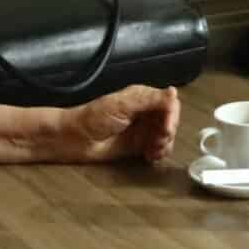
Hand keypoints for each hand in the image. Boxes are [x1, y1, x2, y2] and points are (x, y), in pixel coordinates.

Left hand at [67, 84, 182, 163]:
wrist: (75, 140)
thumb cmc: (93, 118)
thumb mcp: (122, 105)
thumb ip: (149, 99)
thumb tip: (173, 92)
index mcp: (142, 97)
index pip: (169, 104)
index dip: (172, 116)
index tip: (166, 128)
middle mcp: (145, 112)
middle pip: (171, 121)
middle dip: (168, 133)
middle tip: (158, 141)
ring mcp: (143, 129)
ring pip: (167, 136)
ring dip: (165, 145)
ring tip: (153, 150)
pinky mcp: (139, 145)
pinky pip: (158, 149)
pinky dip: (158, 153)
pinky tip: (150, 156)